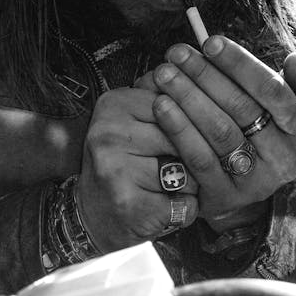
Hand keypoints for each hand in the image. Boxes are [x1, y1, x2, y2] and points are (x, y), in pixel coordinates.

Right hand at [78, 87, 198, 250]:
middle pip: (185, 139)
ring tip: (169, 188)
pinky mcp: (129, 203)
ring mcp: (117, 169)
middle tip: (176, 167)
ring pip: (189, 172)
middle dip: (194, 157)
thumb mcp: (135, 123)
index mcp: (114, 104)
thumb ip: (164, 101)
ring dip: (192, 185)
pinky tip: (167, 207)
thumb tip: (201, 80)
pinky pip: (184, 202)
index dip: (191, 125)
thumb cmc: (123, 166)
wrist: (94, 216)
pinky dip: (185, 209)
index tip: (181, 140)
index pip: (176, 104)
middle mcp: (109, 133)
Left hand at [146, 37, 295, 232]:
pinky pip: (199, 157)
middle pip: (242, 108)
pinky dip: (178, 128)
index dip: (240, 64)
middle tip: (176, 53)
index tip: (210, 42)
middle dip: (205, 75)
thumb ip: (293, 82)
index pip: (272, 90)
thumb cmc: (255, 137)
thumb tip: (295, 59)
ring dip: (188, 97)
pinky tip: (160, 106)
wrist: (239, 193)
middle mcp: (284, 159)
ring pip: (220, 131)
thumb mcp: (278, 111)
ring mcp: (255, 181)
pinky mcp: (225, 196)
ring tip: (164, 74)